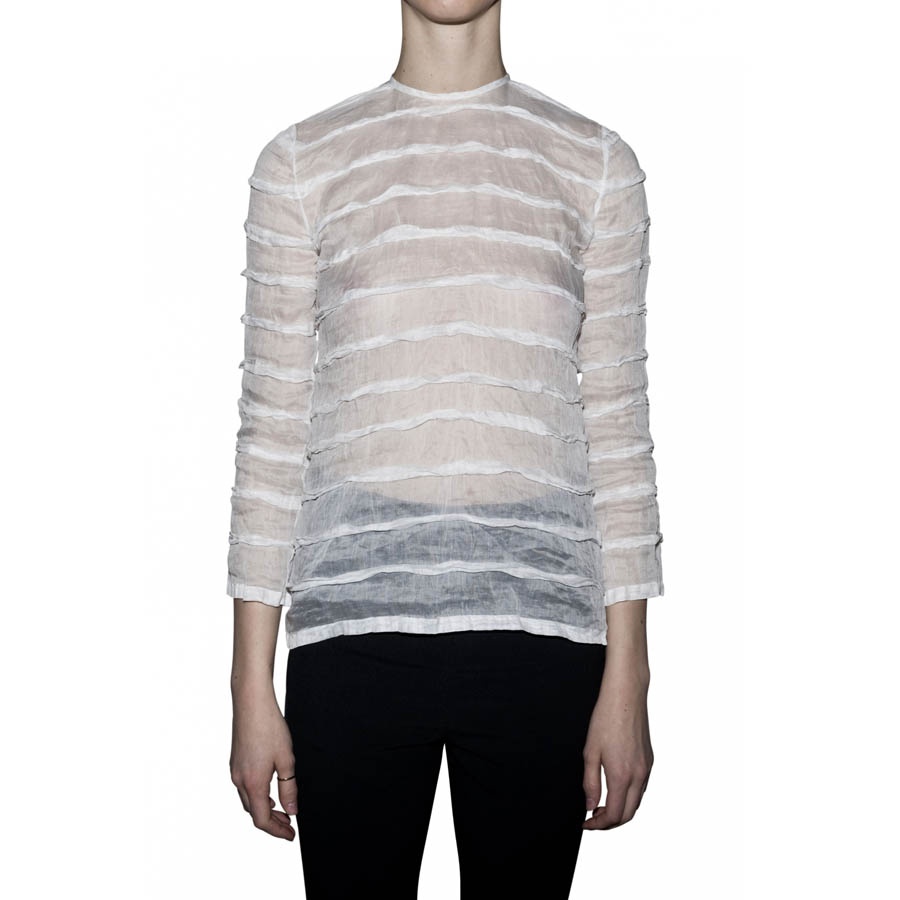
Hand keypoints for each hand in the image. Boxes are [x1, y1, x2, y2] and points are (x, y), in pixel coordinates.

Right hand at [230, 690, 297, 839]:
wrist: (251, 702)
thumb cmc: (269, 727)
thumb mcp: (286, 759)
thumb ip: (289, 788)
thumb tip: (292, 810)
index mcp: (253, 783)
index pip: (262, 819)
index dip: (277, 830)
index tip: (291, 834)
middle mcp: (239, 780)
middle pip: (254, 813)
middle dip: (272, 822)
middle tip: (289, 825)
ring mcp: (235, 771)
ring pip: (248, 800)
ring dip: (264, 809)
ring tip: (281, 810)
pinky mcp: (235, 762)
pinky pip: (244, 787)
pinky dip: (257, 796)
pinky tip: (268, 791)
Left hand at [582, 665, 652, 829]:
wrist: (626, 695)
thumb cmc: (606, 718)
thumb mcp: (590, 751)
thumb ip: (590, 782)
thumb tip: (590, 806)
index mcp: (622, 775)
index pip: (614, 815)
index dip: (598, 824)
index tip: (585, 822)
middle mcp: (639, 775)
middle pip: (628, 814)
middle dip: (610, 822)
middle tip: (592, 818)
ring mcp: (647, 768)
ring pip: (637, 802)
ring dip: (621, 810)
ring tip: (601, 804)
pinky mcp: (650, 760)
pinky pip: (642, 787)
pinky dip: (629, 796)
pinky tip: (615, 788)